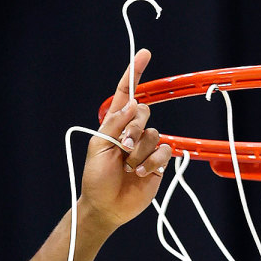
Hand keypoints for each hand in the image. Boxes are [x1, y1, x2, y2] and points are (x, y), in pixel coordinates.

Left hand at [80, 48, 172, 229]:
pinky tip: (139, 172)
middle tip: (122, 148)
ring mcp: (146, 147)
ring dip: (139, 152)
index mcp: (114, 124)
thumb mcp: (98, 147)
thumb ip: (115, 124)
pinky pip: (164, 151)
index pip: (127, 94)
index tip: (144, 54)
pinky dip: (151, 161)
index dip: (135, 73)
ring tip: (127, 167)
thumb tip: (132, 105)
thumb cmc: (96, 178)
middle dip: (133, 129)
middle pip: (143, 113)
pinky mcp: (158, 162)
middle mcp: (132, 132)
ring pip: (154, 134)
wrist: (106, 206)